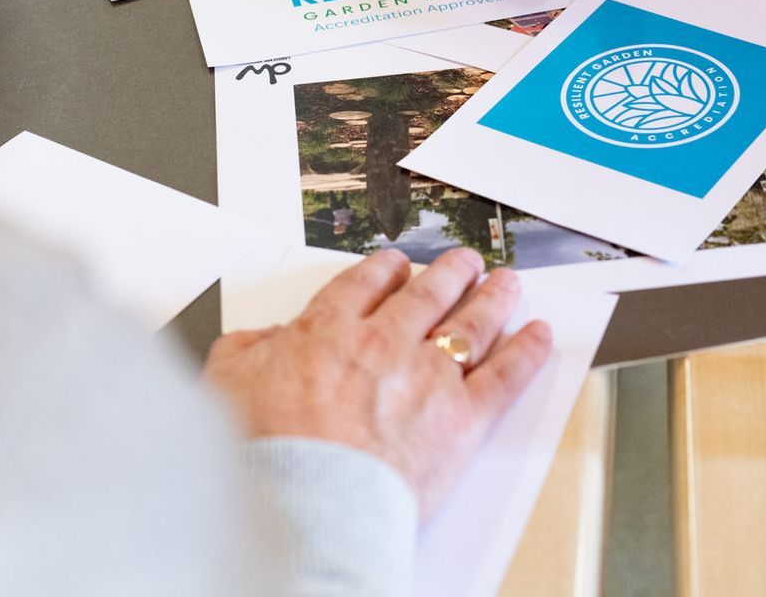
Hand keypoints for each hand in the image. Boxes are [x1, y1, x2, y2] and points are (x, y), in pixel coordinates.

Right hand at [203, 248, 552, 517]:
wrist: (305, 502)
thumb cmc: (266, 453)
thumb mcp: (226, 386)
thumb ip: (244, 353)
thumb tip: (257, 342)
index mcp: (329, 330)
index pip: (366, 284)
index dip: (387, 269)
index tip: (397, 266)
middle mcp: (385, 342)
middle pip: (427, 294)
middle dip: (449, 273)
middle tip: (463, 263)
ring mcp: (428, 376)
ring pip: (471, 321)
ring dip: (493, 297)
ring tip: (506, 283)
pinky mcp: (462, 418)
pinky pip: (505, 375)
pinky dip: (527, 351)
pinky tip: (538, 335)